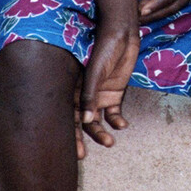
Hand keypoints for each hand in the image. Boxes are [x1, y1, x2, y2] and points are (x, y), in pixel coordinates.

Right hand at [80, 20, 139, 148]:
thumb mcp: (95, 72)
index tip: (74, 151)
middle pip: (82, 123)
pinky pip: (114, 113)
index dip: (70, 135)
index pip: (68, 116)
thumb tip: (87, 121)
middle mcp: (84, 96)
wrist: (121, 33)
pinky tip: (122, 125)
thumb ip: (90, 95)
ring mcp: (99, 95)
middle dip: (83, 139)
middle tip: (84, 156)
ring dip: (102, 132)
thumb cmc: (103, 48)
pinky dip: (117, 121)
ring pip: (98, 121)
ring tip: (109, 143)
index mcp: (72, 90)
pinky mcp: (114, 93)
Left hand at [138, 0, 190, 23]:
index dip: (157, 4)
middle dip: (156, 14)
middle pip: (176, 5)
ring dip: (159, 13)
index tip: (141, 10)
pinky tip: (151, 8)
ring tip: (139, 16)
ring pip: (178, 6)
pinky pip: (179, 2)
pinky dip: (165, 8)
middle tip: (135, 18)